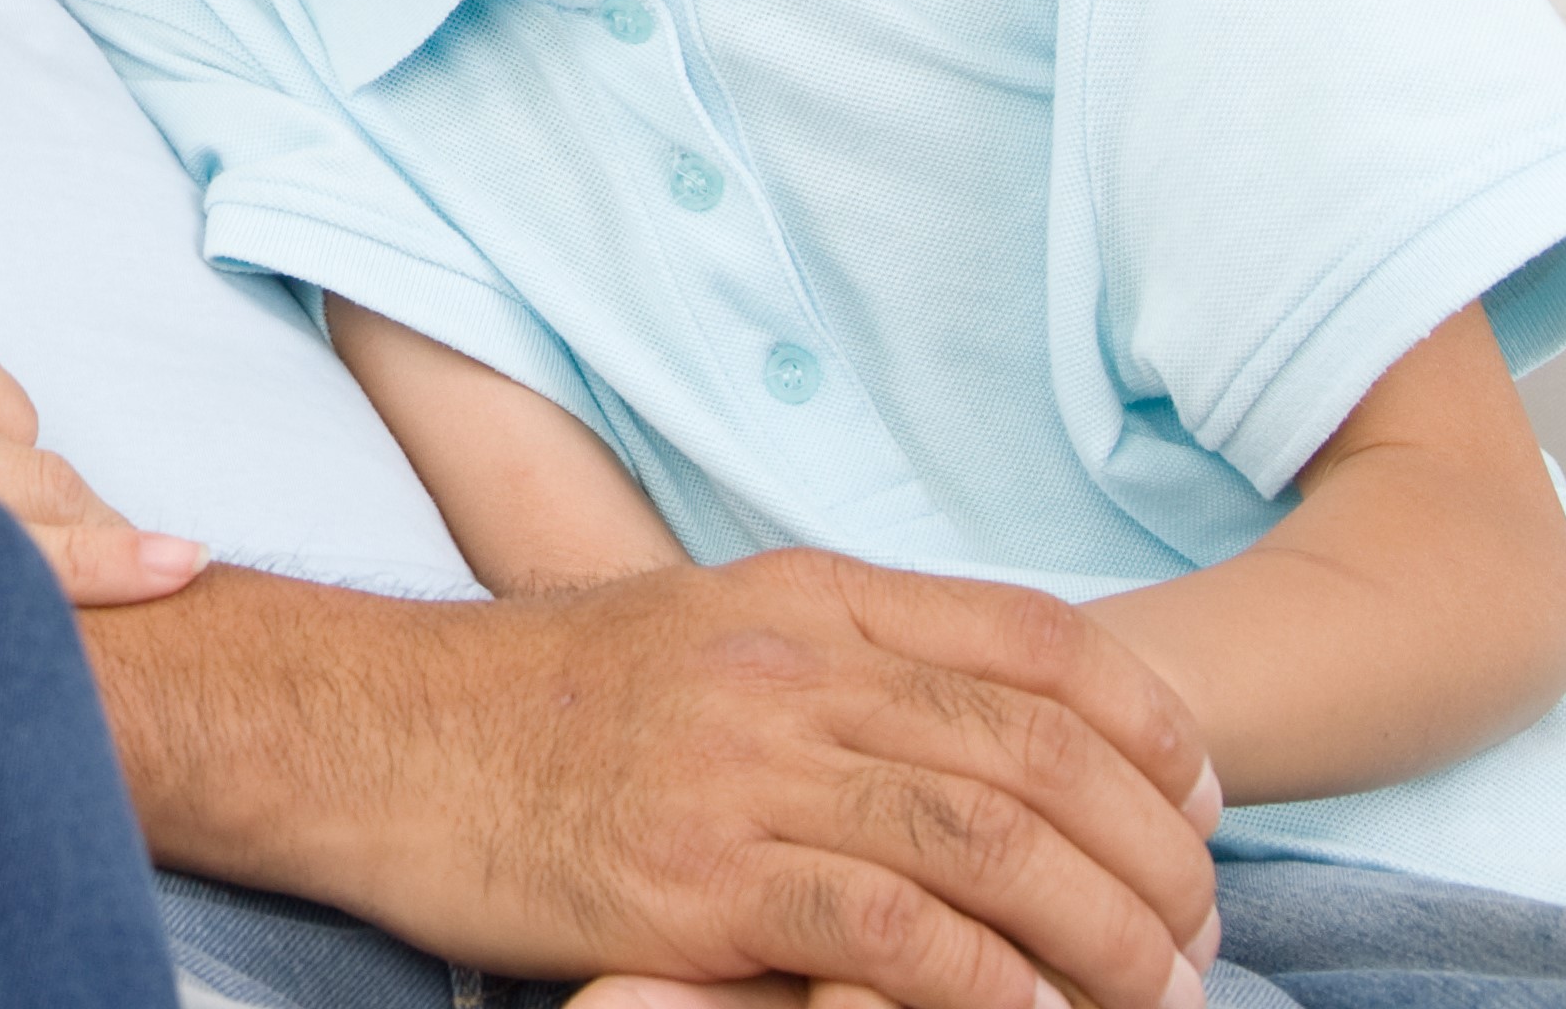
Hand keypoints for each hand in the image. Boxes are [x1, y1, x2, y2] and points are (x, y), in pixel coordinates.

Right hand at [317, 550, 1218, 1008]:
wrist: (367, 735)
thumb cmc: (529, 702)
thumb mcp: (695, 631)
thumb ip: (828, 661)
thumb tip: (970, 727)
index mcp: (800, 597)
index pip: (1037, 638)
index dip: (1150, 726)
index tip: (1198, 804)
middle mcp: (786, 667)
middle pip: (1041, 752)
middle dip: (1156, 859)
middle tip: (1196, 939)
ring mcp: (740, 767)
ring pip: (992, 845)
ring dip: (1105, 938)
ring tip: (1152, 998)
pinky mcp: (695, 876)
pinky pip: (894, 936)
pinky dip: (991, 990)